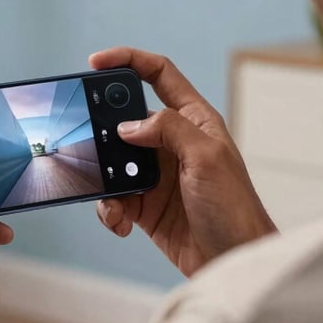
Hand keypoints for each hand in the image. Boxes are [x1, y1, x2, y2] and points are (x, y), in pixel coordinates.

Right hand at [91, 47, 276, 276]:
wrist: (234, 261)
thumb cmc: (235, 209)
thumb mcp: (207, 158)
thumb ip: (168, 129)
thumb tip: (128, 125)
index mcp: (193, 121)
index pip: (159, 76)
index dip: (129, 61)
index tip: (96, 63)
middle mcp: (173, 144)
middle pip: (126, 120)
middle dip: (102, 132)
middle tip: (87, 143)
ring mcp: (157, 175)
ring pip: (112, 163)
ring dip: (104, 181)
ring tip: (114, 202)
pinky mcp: (145, 206)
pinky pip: (114, 199)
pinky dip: (110, 210)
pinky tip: (121, 223)